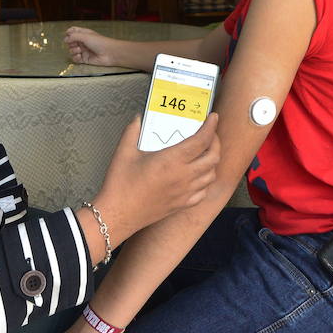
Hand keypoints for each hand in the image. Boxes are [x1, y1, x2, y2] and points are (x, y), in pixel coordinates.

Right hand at [65, 27, 117, 65]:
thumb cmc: (99, 42)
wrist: (109, 53)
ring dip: (73, 50)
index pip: (73, 31)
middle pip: (70, 42)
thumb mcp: (85, 36)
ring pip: (72, 50)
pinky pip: (75, 59)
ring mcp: (84, 50)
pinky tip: (79, 56)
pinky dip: (75, 58)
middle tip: (75, 44)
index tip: (68, 35)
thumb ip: (74, 36)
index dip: (69, 33)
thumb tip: (65, 39)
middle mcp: (83, 42)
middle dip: (70, 43)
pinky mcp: (85, 59)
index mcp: (84, 34)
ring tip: (79, 50)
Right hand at [94, 114, 219, 239]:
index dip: (211, 126)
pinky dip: (205, 181)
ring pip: (211, 175)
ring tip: (204, 153)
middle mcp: (183, 177)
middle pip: (213, 157)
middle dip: (215, 142)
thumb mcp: (124, 152)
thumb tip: (138, 119)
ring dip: (212, 162)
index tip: (213, 118)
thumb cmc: (120, 186)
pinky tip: (198, 176)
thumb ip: (133, 131)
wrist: (117, 215)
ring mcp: (185, 192)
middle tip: (209, 134)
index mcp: (172, 161)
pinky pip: (203, 192)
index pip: (202, 140)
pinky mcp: (181, 205)